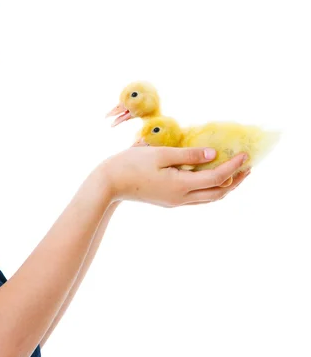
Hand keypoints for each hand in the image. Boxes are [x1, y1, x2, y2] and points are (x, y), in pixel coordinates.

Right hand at [103, 145, 249, 206]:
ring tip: (235, 174)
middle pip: (218, 193)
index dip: (234, 166)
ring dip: (224, 187)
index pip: (217, 178)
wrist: (108, 184)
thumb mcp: (160, 154)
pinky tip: (209, 179)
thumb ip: (188, 155)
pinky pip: (197, 198)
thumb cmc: (130, 164)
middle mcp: (181, 198)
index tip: (245, 154)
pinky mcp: (168, 201)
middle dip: (235, 181)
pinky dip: (209, 189)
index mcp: (181, 185)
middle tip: (248, 167)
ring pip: (208, 198)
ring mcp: (175, 202)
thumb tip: (213, 155)